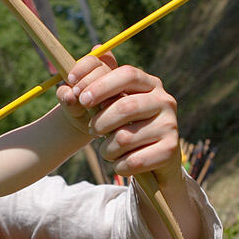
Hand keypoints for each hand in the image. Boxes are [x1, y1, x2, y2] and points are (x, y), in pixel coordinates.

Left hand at [56, 51, 182, 184]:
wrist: (150, 160)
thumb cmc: (122, 127)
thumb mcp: (107, 107)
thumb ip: (85, 93)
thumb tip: (67, 92)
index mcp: (149, 83)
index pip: (126, 74)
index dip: (101, 84)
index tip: (80, 97)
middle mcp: (164, 100)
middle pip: (125, 106)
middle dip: (100, 121)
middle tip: (92, 130)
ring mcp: (170, 125)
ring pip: (125, 138)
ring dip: (107, 149)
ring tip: (107, 150)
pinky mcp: (171, 150)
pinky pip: (134, 161)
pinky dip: (119, 165)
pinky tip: (120, 163)